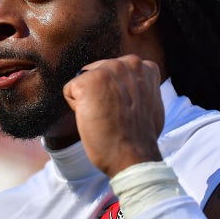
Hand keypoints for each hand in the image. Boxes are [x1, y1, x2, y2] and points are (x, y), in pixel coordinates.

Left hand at [62, 54, 164, 177]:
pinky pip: (69, 91)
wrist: (133, 155)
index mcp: (143, 66)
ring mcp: (107, 70)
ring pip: (84, 81)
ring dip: (89, 100)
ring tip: (105, 117)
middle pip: (97, 73)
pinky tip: (94, 119)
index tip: (126, 111)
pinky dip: (76, 109)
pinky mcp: (87, 81)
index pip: (114, 72)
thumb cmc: (141, 137)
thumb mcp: (150, 101)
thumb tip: (126, 87)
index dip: (116, 94)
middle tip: (114, 116)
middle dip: (101, 94)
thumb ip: (139, 87)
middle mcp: (126, 62)